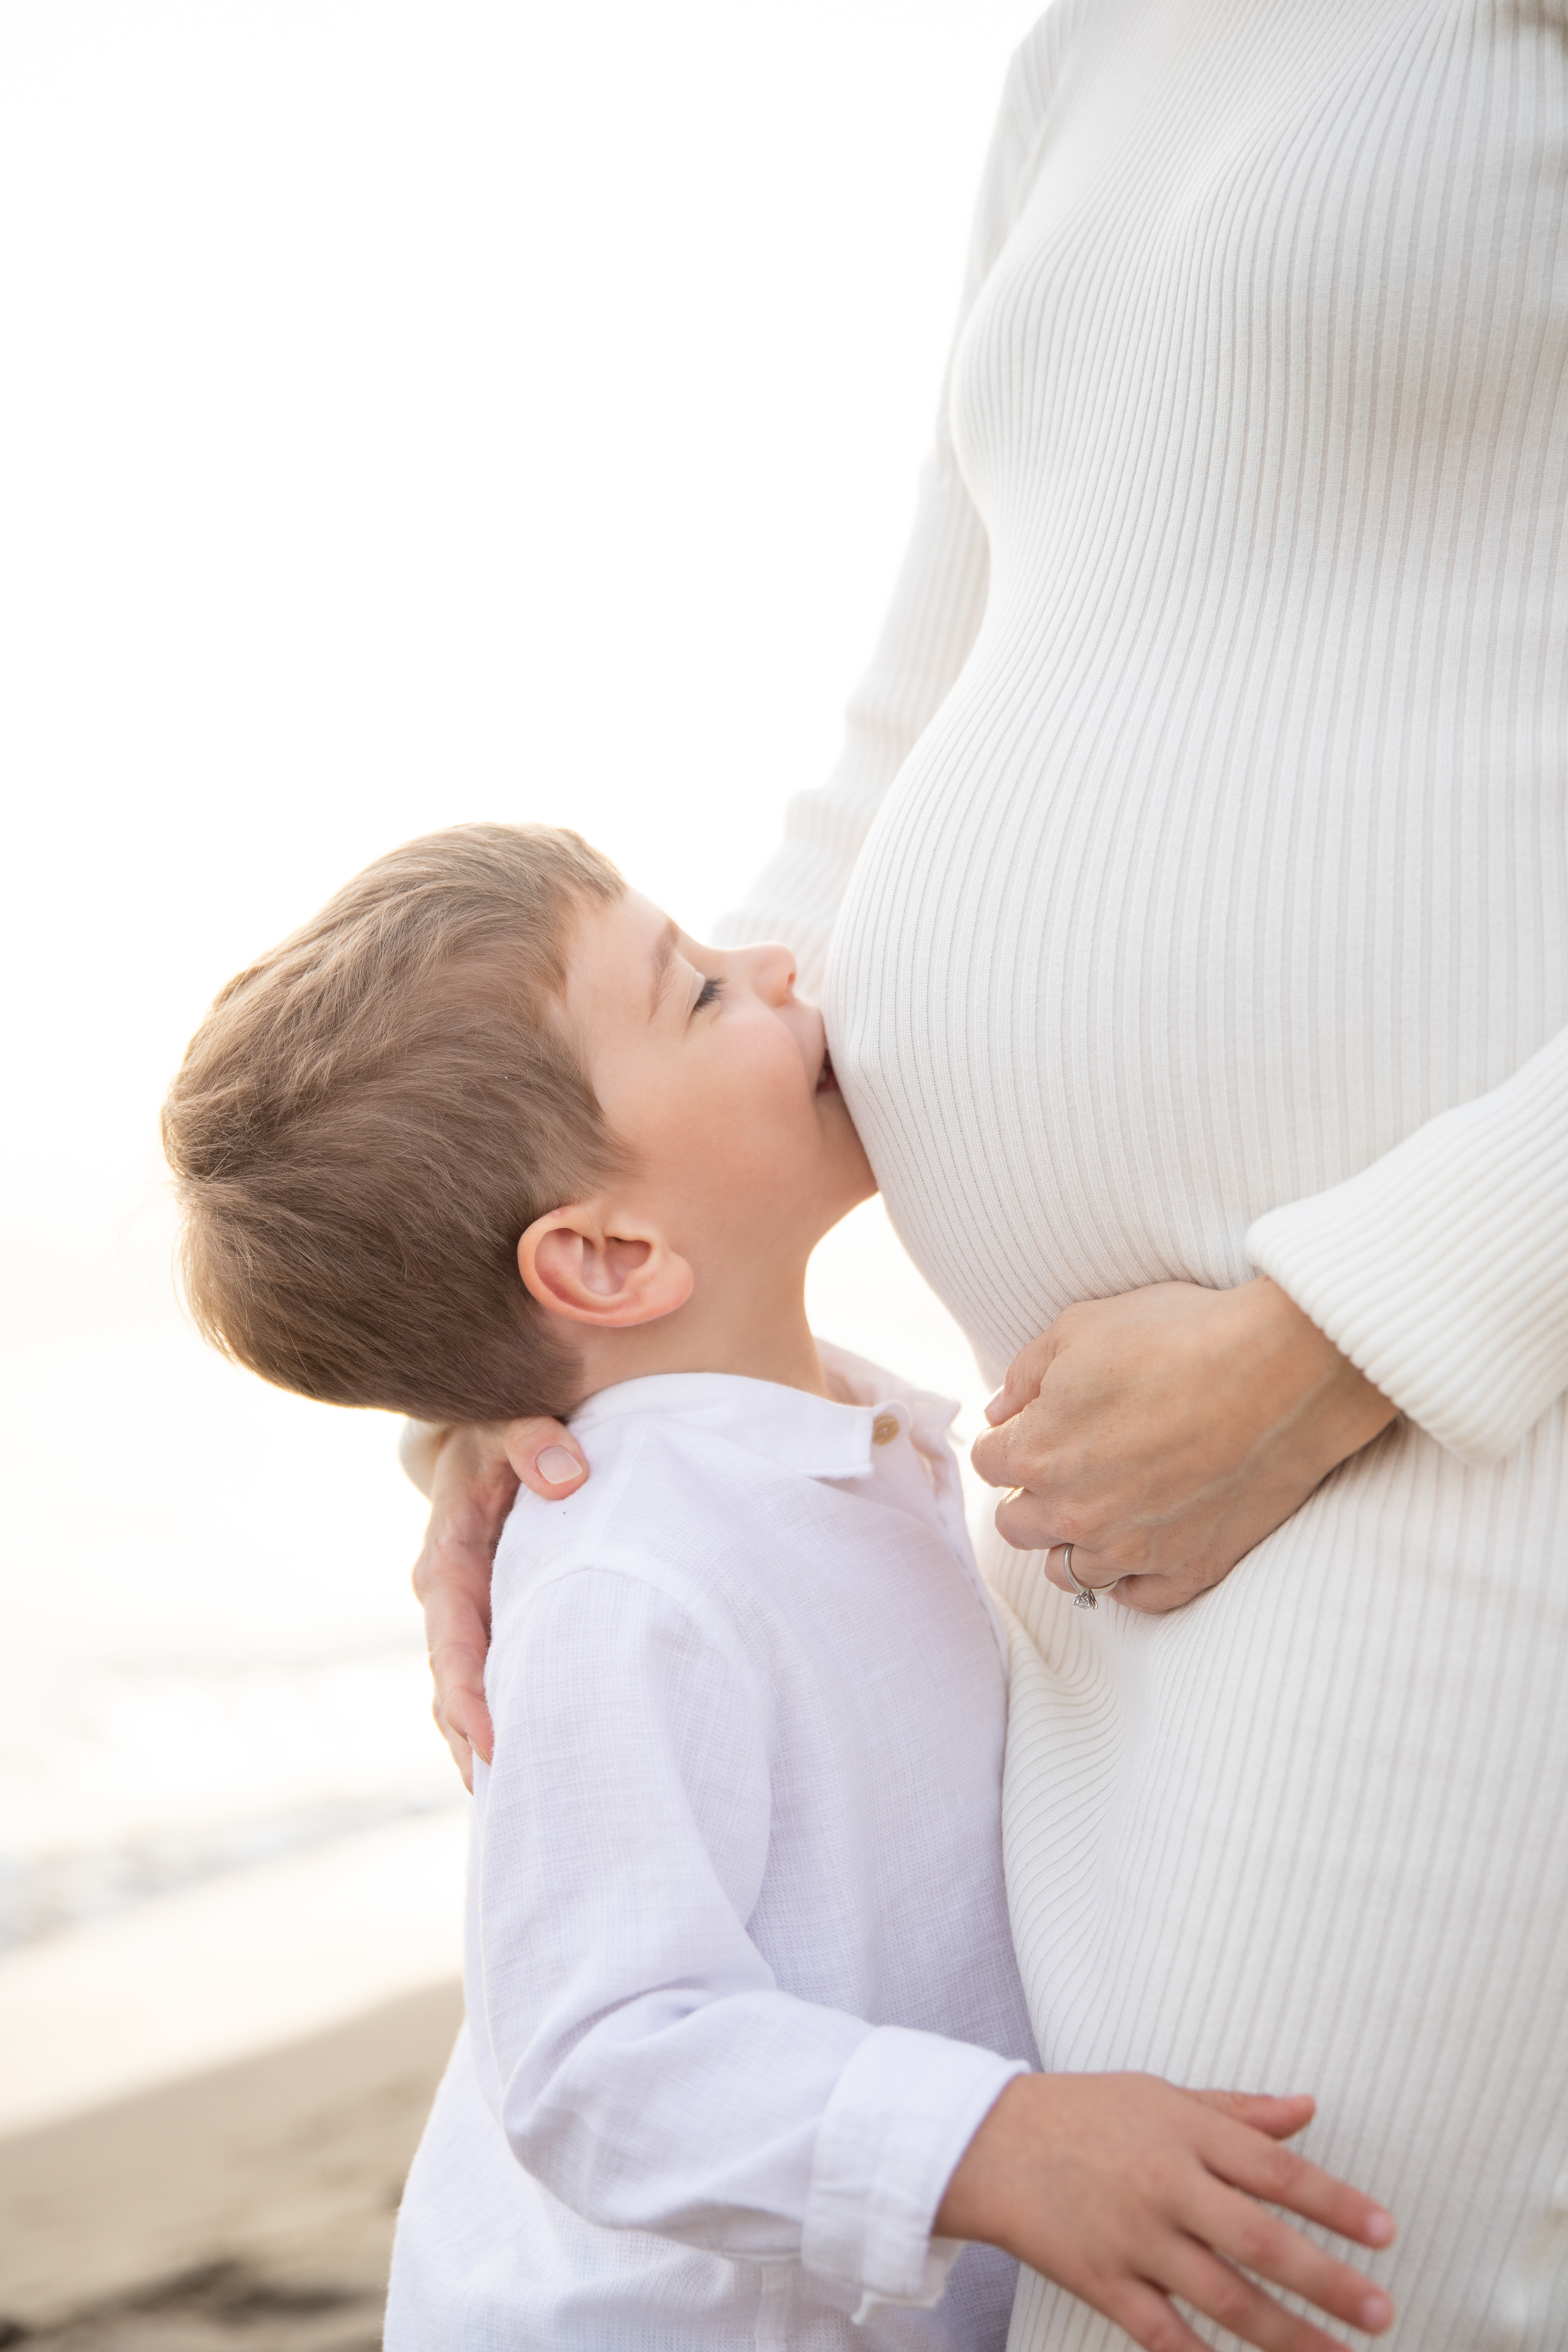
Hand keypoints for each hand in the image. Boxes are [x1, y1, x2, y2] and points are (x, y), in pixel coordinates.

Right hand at [412, 1416, 588, 1786]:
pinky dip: (489, 1714)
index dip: (468, 1696)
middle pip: (450, 1680)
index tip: (493, 1746)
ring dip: (475, 1738)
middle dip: (470, 1738)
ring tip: (509, 1800)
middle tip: (504, 1797)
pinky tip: (517, 1758)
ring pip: (458, 1687)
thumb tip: (567, 1476)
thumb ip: (536, 1440)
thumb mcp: (514, 1419)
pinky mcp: (479, 1613)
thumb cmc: (505, 1425)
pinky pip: (478, 1672)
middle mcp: (444, 1591)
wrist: (486, 1423)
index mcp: (448, 1555)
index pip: (452, 1639)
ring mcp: (459, 1608)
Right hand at [935, 2074, 1394, 2351]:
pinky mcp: (1103, 2283)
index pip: (1277, 2171)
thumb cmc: (1085, 2112)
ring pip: (1224, 2299)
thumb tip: (1308, 2109)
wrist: (990, 2142)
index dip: (1336, 2204)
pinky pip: (1165, 2336)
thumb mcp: (1161, 2095)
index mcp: (1185, 2133)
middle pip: (1261, 2241)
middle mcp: (1166, 2187)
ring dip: (1289, 2335)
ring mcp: (1134, 2240)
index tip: (1386, 2234)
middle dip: (1328, 2282)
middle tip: (1382, 2312)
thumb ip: (1238, 2110)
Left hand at [970, 1278, 1397, 1612]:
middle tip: (1068, 1466)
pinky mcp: (1189, 1568)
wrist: (1281, 1368)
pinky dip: (1133, 1578)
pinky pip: (1139, 1599)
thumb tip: (1001, 1411)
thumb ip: (1025, 1374)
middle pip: (1017, 1526)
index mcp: (1038, 1454)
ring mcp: (1133, 1549)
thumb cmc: (1179, 1336)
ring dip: (1074, 1543)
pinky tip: (1142, 1546)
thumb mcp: (1081, 1326)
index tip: (1034, 1428)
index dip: (1010, 1441)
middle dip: (1032, 1496)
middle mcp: (1075, 1513)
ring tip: (1101, 1510)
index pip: (989, 1465)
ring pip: (1069, 1573)